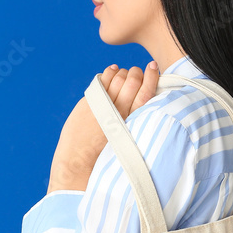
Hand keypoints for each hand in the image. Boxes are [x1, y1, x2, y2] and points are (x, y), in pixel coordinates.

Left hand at [47, 62, 159, 192]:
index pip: (147, 92)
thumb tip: (145, 103)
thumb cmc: (105, 157)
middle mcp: (118, 110)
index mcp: (132, 121)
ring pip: (118, 77)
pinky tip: (112, 72)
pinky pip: (102, 79)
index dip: (152, 76)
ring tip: (124, 75)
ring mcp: (102, 104)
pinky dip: (109, 73)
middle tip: (138, 73)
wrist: (79, 164)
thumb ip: (136, 121)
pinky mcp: (88, 102)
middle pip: (133, 80)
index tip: (154, 67)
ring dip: (123, 73)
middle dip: (137, 73)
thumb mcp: (128, 141)